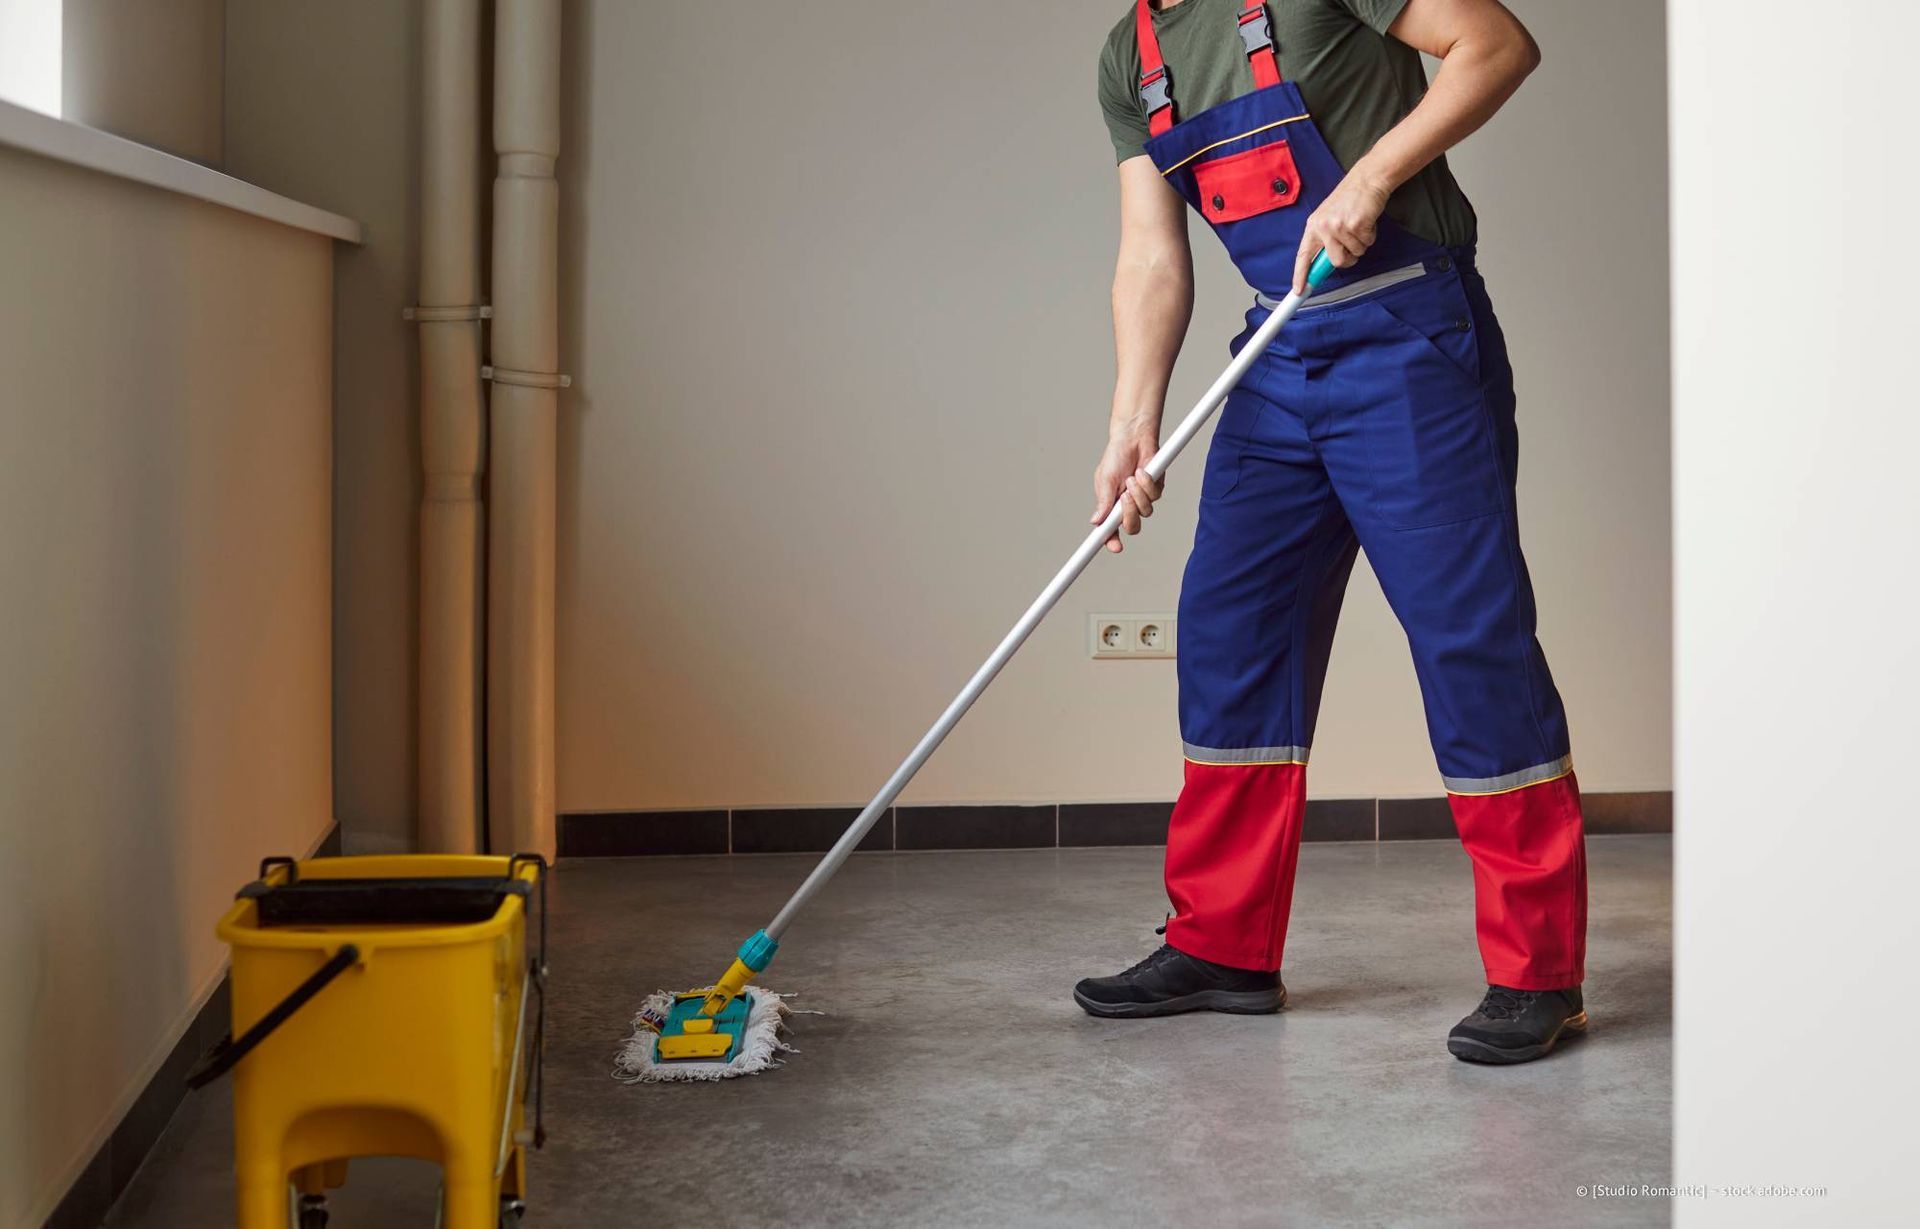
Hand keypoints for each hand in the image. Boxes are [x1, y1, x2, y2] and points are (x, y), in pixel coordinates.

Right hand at [1092, 429, 1163, 552]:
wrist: (1133, 439)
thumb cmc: (1116, 457)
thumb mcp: (1105, 480)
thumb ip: (1103, 502)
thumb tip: (1096, 522)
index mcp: (1110, 507)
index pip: (1110, 530)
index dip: (1111, 541)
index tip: (1114, 547)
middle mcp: (1126, 506)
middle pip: (1132, 527)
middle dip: (1130, 515)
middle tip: (1124, 498)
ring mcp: (1142, 499)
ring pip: (1145, 512)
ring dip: (1138, 495)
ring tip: (1131, 478)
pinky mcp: (1155, 490)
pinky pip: (1154, 496)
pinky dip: (1147, 484)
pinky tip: (1141, 472)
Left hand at [1292, 169, 1391, 292]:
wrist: (1366, 180)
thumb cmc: (1349, 200)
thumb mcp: (1328, 217)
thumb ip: (1325, 239)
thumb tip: (1326, 263)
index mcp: (1313, 226)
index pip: (1304, 255)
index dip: (1301, 275)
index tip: (1299, 291)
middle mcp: (1323, 227)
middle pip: (1336, 261)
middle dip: (1349, 257)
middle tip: (1353, 242)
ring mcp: (1339, 226)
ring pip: (1355, 253)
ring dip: (1361, 243)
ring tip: (1359, 225)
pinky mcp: (1356, 224)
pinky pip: (1366, 243)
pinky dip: (1370, 235)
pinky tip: (1367, 221)